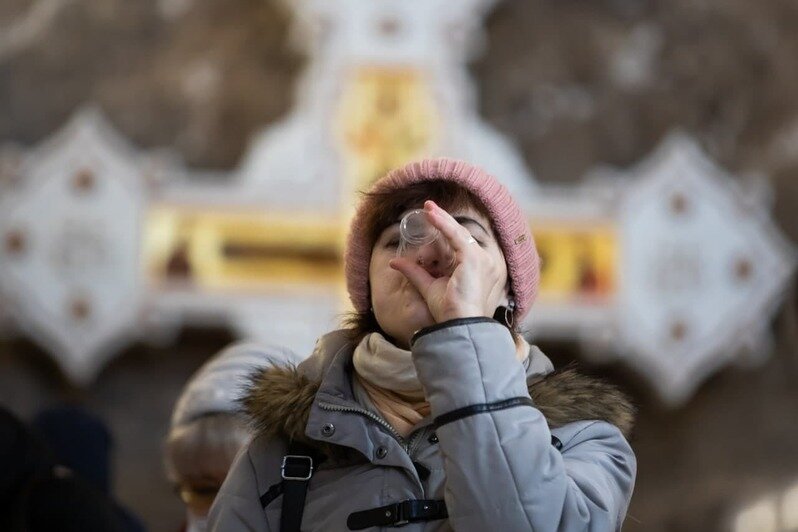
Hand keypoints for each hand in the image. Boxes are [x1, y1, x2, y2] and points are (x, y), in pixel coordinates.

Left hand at [389, 200, 506, 322]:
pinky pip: (456, 236)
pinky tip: (431, 215)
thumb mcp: (429, 286)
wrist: (459, 326)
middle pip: (461, 236)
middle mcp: (486, 262)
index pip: (462, 245)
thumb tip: (395, 261)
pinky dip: (443, 224)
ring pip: (459, 233)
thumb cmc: (449, 312)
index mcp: (480, 269)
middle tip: (428, 208)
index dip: (447, 231)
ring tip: (428, 208)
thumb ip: (415, 272)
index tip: (432, 220)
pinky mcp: (474, 259)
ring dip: (442, 219)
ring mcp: (483, 259)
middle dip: (444, 221)